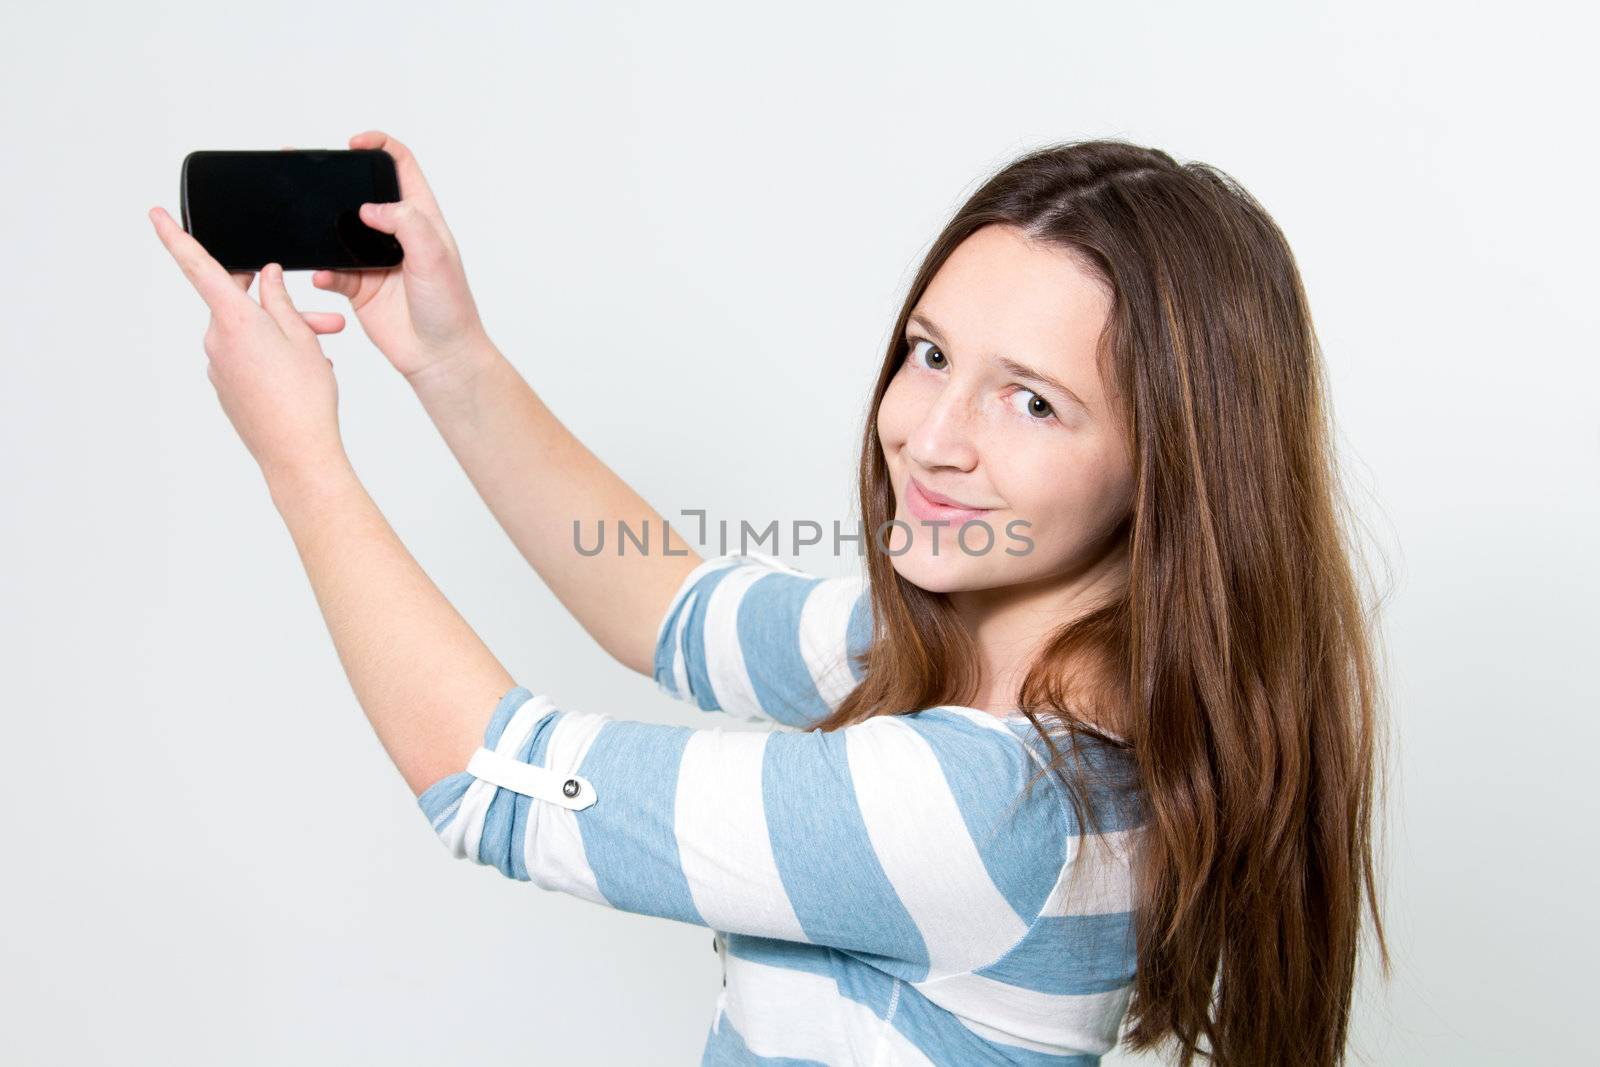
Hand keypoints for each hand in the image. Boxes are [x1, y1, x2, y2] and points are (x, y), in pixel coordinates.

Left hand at [148, 205, 347, 485]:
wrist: (297, 454)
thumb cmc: (304, 398)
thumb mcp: (301, 337)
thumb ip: (280, 300)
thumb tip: (266, 276)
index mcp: (233, 319)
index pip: (197, 266)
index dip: (175, 237)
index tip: (156, 215)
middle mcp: (216, 340)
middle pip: (244, 305)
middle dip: (281, 306)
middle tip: (325, 319)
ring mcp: (218, 366)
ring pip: (251, 333)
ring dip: (286, 334)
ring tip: (325, 350)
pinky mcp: (226, 387)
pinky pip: (249, 357)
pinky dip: (274, 356)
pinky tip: (305, 373)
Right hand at [295, 131, 491, 389]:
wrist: (439, 356)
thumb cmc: (450, 306)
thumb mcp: (436, 256)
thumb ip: (407, 223)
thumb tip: (370, 207)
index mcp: (420, 217)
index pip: (400, 167)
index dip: (379, 146)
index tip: (355, 143)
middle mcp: (395, 234)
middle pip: (360, 194)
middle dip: (334, 182)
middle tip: (306, 173)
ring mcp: (374, 260)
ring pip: (338, 232)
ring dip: (321, 230)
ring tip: (301, 225)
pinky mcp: (358, 287)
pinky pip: (331, 271)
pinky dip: (323, 271)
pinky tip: (323, 276)